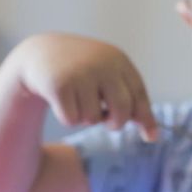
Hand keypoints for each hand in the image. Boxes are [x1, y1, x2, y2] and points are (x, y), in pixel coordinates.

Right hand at [11, 33, 157, 138]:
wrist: (39, 53)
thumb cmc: (80, 70)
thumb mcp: (106, 75)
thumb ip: (128, 98)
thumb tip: (152, 135)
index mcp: (117, 59)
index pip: (138, 93)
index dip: (145, 117)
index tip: (151, 138)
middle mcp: (101, 64)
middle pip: (122, 110)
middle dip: (115, 123)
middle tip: (107, 122)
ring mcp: (80, 74)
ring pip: (93, 118)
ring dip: (85, 118)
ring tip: (76, 100)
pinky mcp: (59, 86)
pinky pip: (72, 120)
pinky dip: (67, 118)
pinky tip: (60, 101)